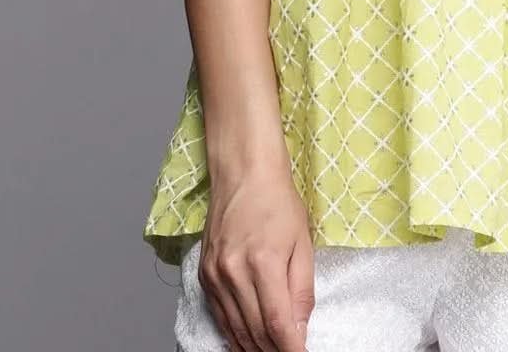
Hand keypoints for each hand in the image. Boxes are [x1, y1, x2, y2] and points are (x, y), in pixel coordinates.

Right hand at [196, 157, 315, 351]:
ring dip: (254, 348)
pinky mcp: (204, 275)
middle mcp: (233, 273)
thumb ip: (302, 290)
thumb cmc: (278, 201)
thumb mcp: (303, 242)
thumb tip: (300, 330)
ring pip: (235, 330)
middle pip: (255, 332)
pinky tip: (247, 342)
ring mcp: (215, 275)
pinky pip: (219, 316)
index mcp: (263, 262)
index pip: (277, 324)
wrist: (243, 173)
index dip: (291, 349)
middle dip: (274, 351)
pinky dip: (234, 334)